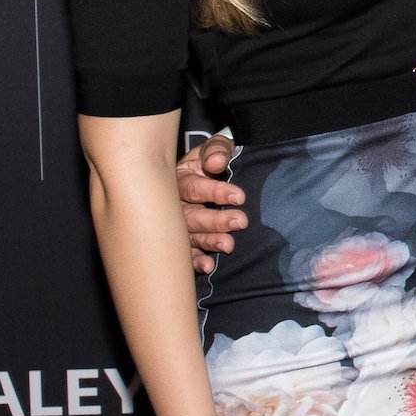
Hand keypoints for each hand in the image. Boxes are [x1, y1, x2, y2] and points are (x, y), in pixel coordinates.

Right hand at [177, 135, 245, 274]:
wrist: (207, 172)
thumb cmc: (210, 160)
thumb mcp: (213, 149)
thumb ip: (217, 150)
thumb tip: (216, 162)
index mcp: (180, 179)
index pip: (195, 187)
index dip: (216, 191)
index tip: (239, 196)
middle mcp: (175, 204)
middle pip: (191, 216)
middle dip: (215, 220)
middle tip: (240, 221)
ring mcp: (176, 226)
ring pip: (190, 236)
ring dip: (209, 242)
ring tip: (229, 245)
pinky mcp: (182, 242)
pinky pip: (186, 255)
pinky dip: (195, 262)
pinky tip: (208, 266)